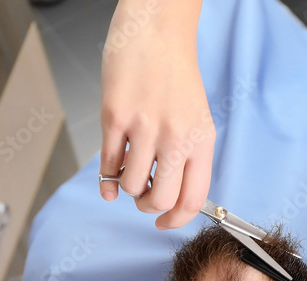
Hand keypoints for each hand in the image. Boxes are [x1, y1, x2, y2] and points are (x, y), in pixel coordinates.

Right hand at [99, 0, 214, 229]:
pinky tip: (108, 178)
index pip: (193, 199)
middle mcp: (176, 137)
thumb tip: (171, 197)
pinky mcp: (115, 118)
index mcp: (201, 140)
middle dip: (147, 207)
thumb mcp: (195, 118)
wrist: (156, 30)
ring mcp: (144, 128)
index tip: (164, 222)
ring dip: (126, 188)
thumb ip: (187, 157)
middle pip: (159, 199)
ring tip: (129, 172)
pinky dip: (105, 179)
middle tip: (143, 198)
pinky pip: (107, 165)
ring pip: (131, 186)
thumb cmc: (174, 73)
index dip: (176, 219)